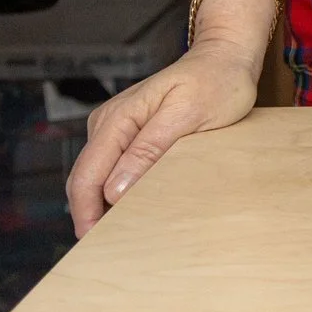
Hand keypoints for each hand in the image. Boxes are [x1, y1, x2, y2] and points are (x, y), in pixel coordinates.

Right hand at [65, 0, 269, 234]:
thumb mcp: (188, 116)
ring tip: (122, 238)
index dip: (86, 214)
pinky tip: (133, 211)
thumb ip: (150, 150)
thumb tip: (115, 190)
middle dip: (90, 216)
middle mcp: (107, 124)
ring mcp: (115, 128)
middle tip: (109, 252)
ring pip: (97, 177)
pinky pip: (113, 168)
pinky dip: (117, 192)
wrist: (225, 58)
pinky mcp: (128, 134)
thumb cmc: (215, 83)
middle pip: (85, 180)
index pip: (86, 176)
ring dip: (104, 206)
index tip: (95, 245)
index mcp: (117, 119)